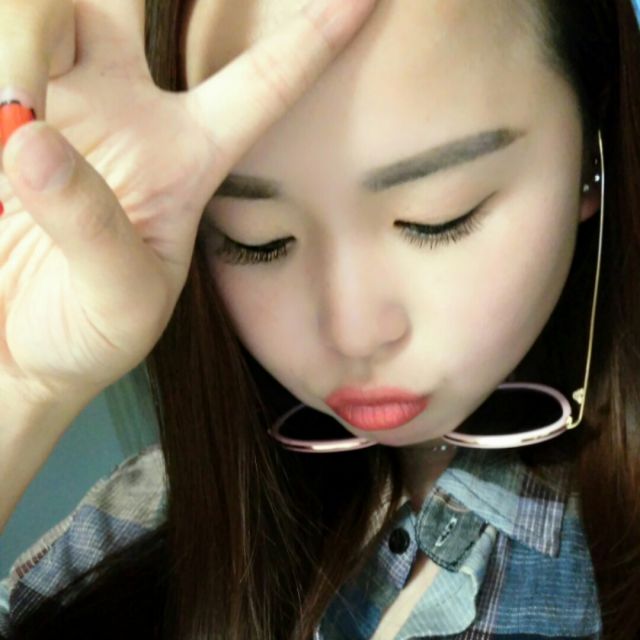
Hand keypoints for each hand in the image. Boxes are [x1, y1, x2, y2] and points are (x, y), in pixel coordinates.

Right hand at [0, 0, 377, 405]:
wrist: (16, 353)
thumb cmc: (89, 335)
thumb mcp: (119, 302)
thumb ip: (93, 230)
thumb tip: (33, 143)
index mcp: (188, 159)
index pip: (266, 82)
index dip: (316, 34)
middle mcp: (131, 115)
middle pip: (126, 0)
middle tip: (88, 9)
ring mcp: (61, 106)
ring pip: (47, 7)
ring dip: (20, 32)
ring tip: (7, 104)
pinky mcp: (1, 115)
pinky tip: (1, 105)